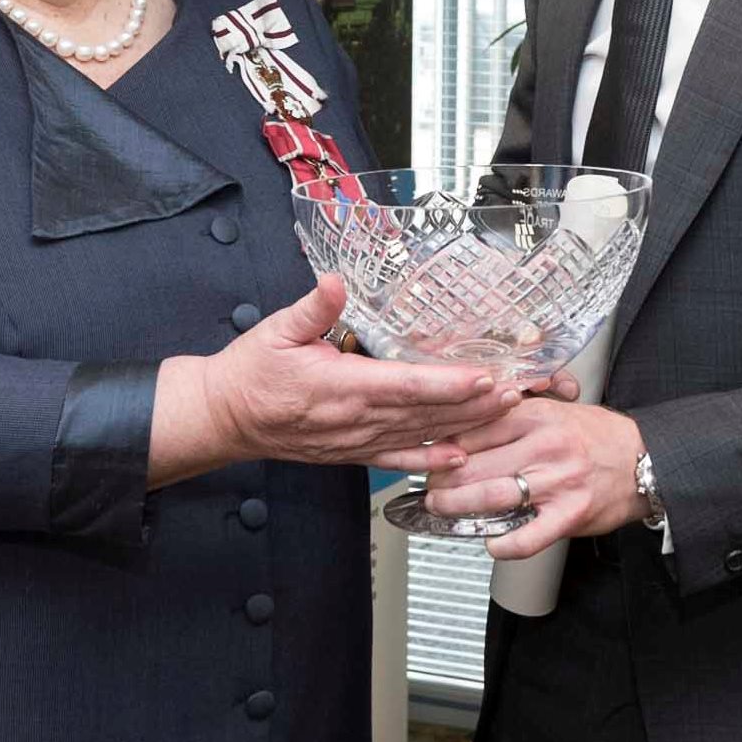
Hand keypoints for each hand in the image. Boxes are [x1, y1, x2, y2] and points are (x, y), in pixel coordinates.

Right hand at [151, 274, 520, 484]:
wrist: (226, 418)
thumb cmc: (250, 373)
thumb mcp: (275, 330)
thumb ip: (312, 308)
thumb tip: (334, 282)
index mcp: (340, 385)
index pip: (405, 385)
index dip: (447, 383)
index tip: (483, 376)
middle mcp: (355, 418)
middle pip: (426, 412)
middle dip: (474, 403)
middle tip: (515, 390)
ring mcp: (356, 440)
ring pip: (420, 434)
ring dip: (464, 425)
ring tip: (502, 413)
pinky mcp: (352, 453)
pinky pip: (398, 459)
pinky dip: (431, 459)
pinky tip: (459, 456)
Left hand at [421, 396, 646, 558]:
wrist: (645, 460)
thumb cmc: (594, 437)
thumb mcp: (552, 410)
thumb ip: (510, 417)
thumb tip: (461, 431)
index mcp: (535, 416)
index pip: (472, 428)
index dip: (443, 445)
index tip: (429, 456)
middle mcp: (544, 446)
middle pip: (474, 463)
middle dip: (441, 479)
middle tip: (428, 487)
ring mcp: (557, 481)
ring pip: (492, 495)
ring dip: (458, 506)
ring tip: (442, 508)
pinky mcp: (571, 514)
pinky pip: (529, 535)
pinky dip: (504, 544)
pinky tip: (491, 543)